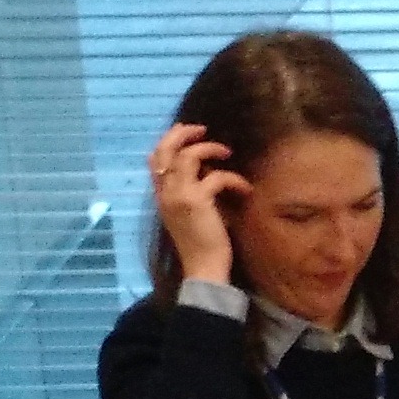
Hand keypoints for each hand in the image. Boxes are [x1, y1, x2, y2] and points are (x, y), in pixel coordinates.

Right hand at [148, 123, 246, 285]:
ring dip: (210, 149)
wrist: (202, 269)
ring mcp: (178, 196)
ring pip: (187, 156)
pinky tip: (245, 188)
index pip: (153, 159)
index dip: (168, 141)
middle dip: (183, 133)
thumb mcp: (187, 214)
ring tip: (227, 153)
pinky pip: (216, 177)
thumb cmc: (200, 244)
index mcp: (160, 196)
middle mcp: (164, 193)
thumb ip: (186, 193)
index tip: (186, 133)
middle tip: (202, 129)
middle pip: (164, 150)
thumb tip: (203, 170)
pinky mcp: (197, 201)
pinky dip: (234, 179)